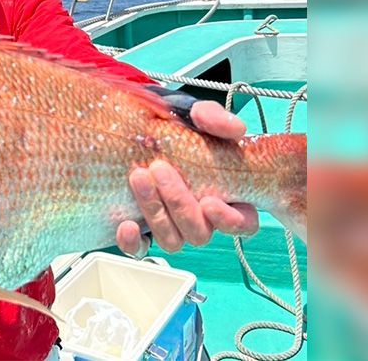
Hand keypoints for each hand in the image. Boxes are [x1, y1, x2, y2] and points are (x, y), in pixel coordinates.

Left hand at [117, 100, 257, 254]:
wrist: (138, 129)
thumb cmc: (176, 127)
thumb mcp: (195, 117)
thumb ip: (215, 119)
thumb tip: (234, 128)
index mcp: (225, 195)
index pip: (242, 223)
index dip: (229, 220)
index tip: (209, 200)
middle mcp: (200, 217)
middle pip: (200, 233)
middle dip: (180, 204)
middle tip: (160, 170)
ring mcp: (171, 226)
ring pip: (172, 241)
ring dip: (155, 212)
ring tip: (139, 178)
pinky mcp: (142, 231)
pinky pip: (140, 249)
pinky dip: (132, 241)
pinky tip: (125, 224)